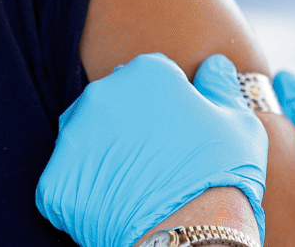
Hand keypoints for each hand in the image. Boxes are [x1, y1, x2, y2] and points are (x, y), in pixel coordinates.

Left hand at [37, 53, 267, 246]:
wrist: (195, 233)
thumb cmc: (222, 175)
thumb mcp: (239, 123)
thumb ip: (220, 87)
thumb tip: (214, 65)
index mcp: (145, 73)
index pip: (146, 79)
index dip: (162, 109)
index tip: (175, 135)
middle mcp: (102, 94)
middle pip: (110, 106)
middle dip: (127, 128)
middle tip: (155, 162)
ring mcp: (74, 136)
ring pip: (84, 141)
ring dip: (102, 157)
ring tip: (134, 186)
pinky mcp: (55, 180)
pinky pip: (65, 183)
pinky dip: (84, 195)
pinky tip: (113, 206)